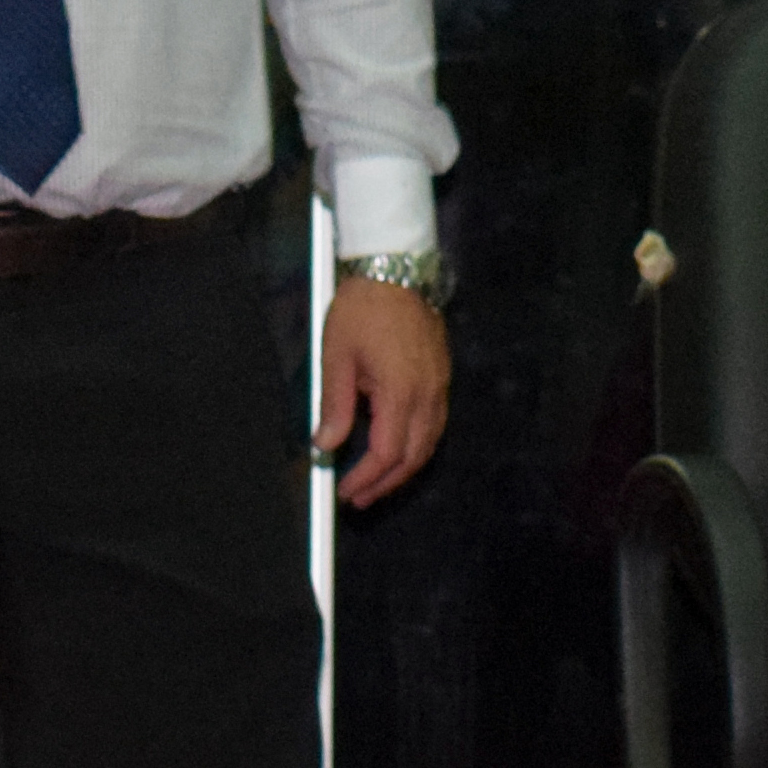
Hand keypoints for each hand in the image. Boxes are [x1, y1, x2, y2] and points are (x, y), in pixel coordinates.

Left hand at [315, 278, 449, 507]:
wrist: (394, 270)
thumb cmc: (362, 308)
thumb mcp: (336, 355)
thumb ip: (334, 405)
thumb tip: (325, 445)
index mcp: (401, 390)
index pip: (387, 452)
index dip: (366, 478)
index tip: (345, 490)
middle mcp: (428, 394)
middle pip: (414, 456)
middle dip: (386, 483)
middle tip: (358, 497)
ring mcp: (440, 385)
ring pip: (429, 443)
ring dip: (403, 468)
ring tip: (374, 480)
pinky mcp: (442, 376)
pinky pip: (435, 424)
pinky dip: (416, 445)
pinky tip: (395, 448)